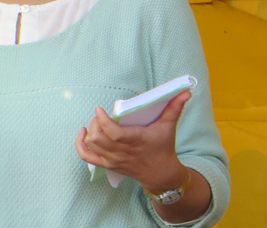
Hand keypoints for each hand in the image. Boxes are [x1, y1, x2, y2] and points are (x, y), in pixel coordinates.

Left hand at [75, 91, 189, 194]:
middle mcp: (122, 152)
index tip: (100, 108)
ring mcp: (113, 160)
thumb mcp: (169, 126)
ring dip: (89, 132)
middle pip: (98, 139)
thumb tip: (186, 92)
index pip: (113, 133)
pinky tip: (83, 134)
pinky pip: (87, 157)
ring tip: (95, 122)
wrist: (160, 173)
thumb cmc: (163, 147)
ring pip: (92, 146)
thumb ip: (175, 107)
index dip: (103, 121)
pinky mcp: (108, 165)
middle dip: (95, 124)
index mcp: (135, 140)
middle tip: (100, 114)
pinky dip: (80, 146)